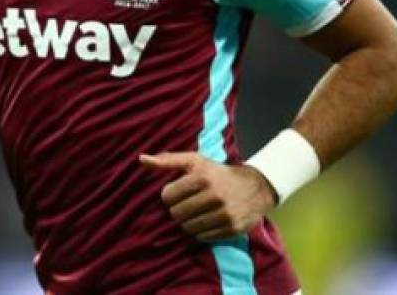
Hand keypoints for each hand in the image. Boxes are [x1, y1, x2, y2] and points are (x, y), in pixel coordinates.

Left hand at [139, 151, 276, 241]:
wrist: (255, 186)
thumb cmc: (217, 173)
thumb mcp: (194, 161)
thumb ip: (166, 160)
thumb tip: (141, 159)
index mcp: (202, 177)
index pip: (167, 196)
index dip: (169, 196)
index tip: (178, 193)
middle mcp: (214, 195)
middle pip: (176, 214)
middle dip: (178, 210)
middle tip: (188, 204)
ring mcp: (224, 213)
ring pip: (188, 228)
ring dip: (189, 222)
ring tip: (198, 212)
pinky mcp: (232, 228)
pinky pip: (203, 237)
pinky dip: (202, 231)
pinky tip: (209, 220)